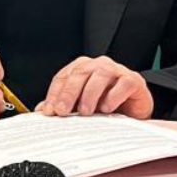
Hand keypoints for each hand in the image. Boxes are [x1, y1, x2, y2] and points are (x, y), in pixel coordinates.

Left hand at [37, 56, 153, 118]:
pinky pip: (123, 84)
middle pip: (79, 73)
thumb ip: (63, 105)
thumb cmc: (106, 104)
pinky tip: (106, 108)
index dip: (54, 94)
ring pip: (100, 75)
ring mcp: (116, 70)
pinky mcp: (133, 79)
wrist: (134, 110)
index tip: (49, 111)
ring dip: (89, 94)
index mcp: (82, 68)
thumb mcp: (81, 105)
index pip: (63, 77)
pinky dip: (113, 96)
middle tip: (62, 111)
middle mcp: (97, 65)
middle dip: (68, 93)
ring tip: (85, 112)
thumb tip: (42, 110)